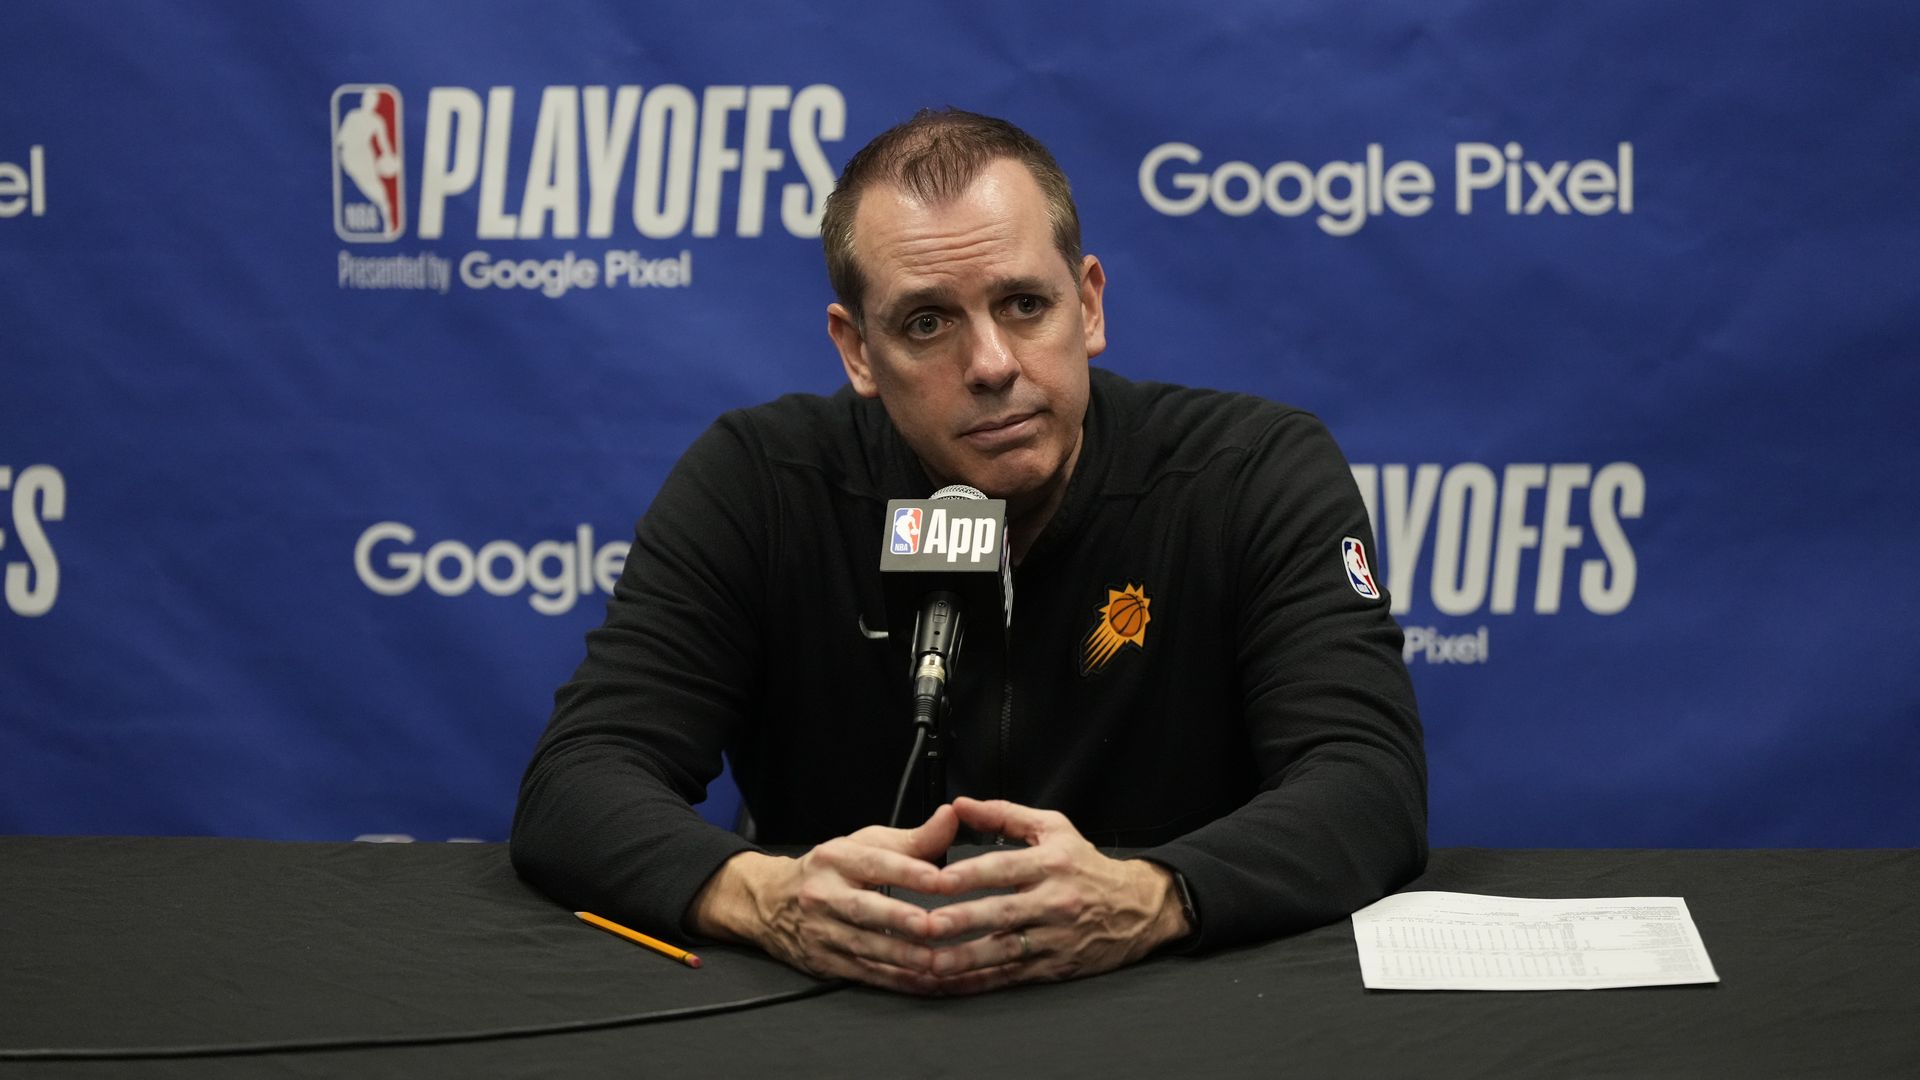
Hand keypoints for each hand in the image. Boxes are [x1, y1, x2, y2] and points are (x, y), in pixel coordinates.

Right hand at [688, 804, 957, 993]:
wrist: (768, 902)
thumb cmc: (829, 870)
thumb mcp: (864, 845)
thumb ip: (913, 838)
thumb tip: (951, 817)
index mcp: (835, 858)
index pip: (874, 862)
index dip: (908, 871)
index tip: (940, 879)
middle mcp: (823, 894)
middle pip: (863, 907)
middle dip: (898, 917)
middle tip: (932, 925)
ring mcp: (821, 932)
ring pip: (864, 946)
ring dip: (902, 957)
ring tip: (936, 961)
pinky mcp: (824, 962)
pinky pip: (865, 973)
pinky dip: (896, 980)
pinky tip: (924, 981)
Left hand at [921, 796, 1191, 994]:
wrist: (1137, 908)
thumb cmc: (1085, 865)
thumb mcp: (1053, 828)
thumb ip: (1003, 815)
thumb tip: (959, 805)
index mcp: (1051, 863)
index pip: (1005, 868)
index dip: (970, 874)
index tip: (937, 880)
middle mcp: (1054, 901)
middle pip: (1002, 912)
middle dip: (962, 920)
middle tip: (926, 926)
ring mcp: (1055, 938)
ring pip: (1005, 951)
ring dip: (966, 959)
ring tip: (932, 963)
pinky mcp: (1056, 966)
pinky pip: (1014, 976)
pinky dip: (983, 982)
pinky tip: (955, 984)